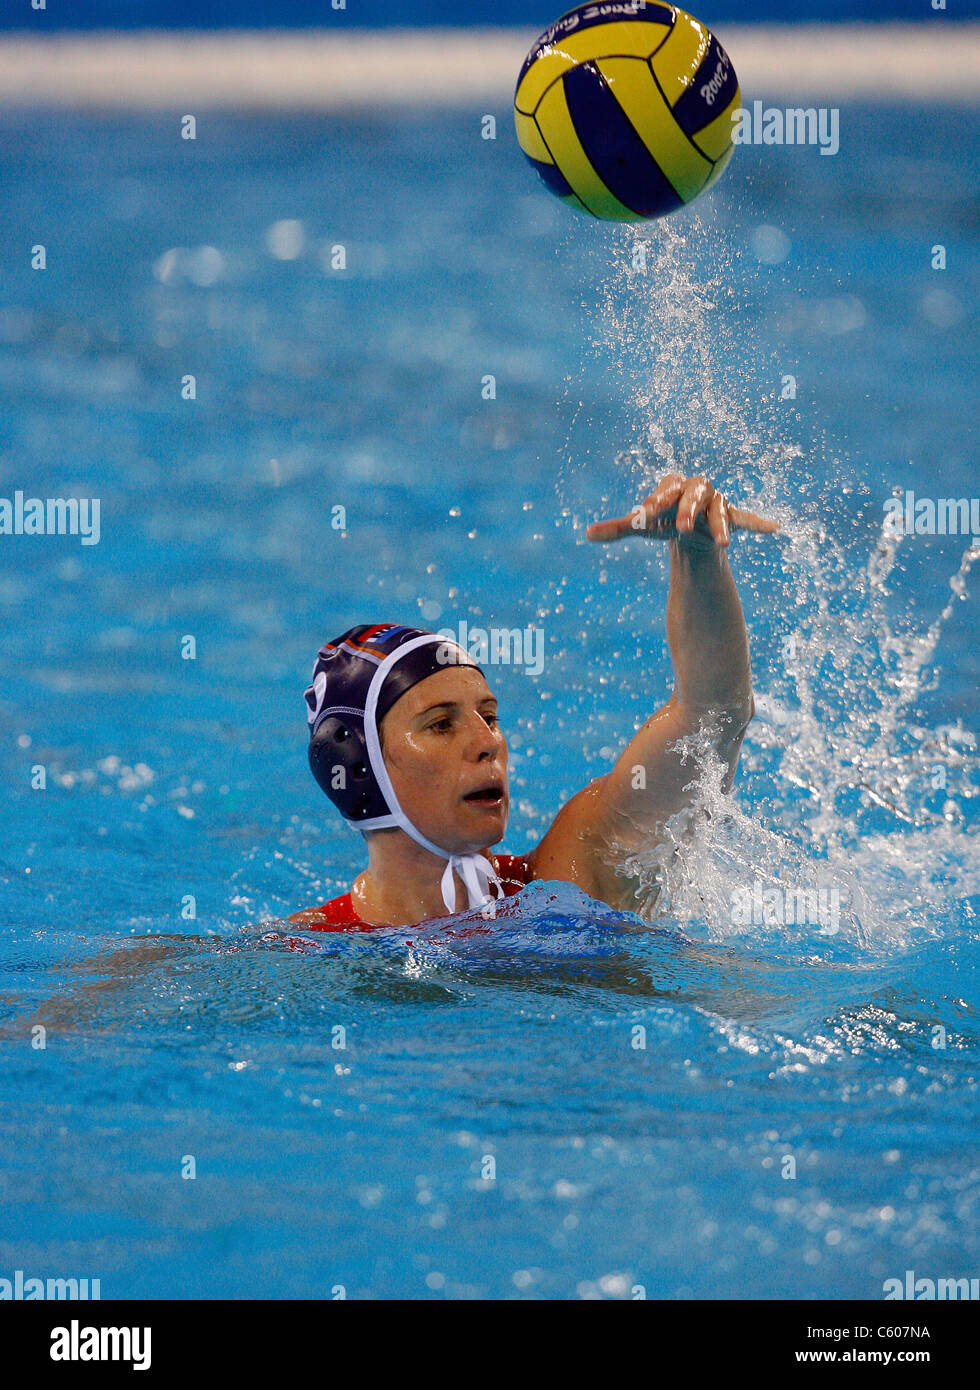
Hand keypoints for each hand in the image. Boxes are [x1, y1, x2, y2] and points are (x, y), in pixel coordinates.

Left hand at [585, 474, 778, 549]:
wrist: (689, 526)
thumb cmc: (664, 520)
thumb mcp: (643, 526)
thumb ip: (618, 528)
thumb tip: (586, 533)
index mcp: (673, 486)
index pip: (664, 491)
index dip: (654, 502)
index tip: (642, 516)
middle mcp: (696, 489)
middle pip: (695, 494)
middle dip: (688, 509)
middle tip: (682, 527)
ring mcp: (716, 503)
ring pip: (720, 509)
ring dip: (721, 524)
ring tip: (723, 542)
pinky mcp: (732, 517)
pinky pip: (746, 517)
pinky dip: (758, 522)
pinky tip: (774, 528)